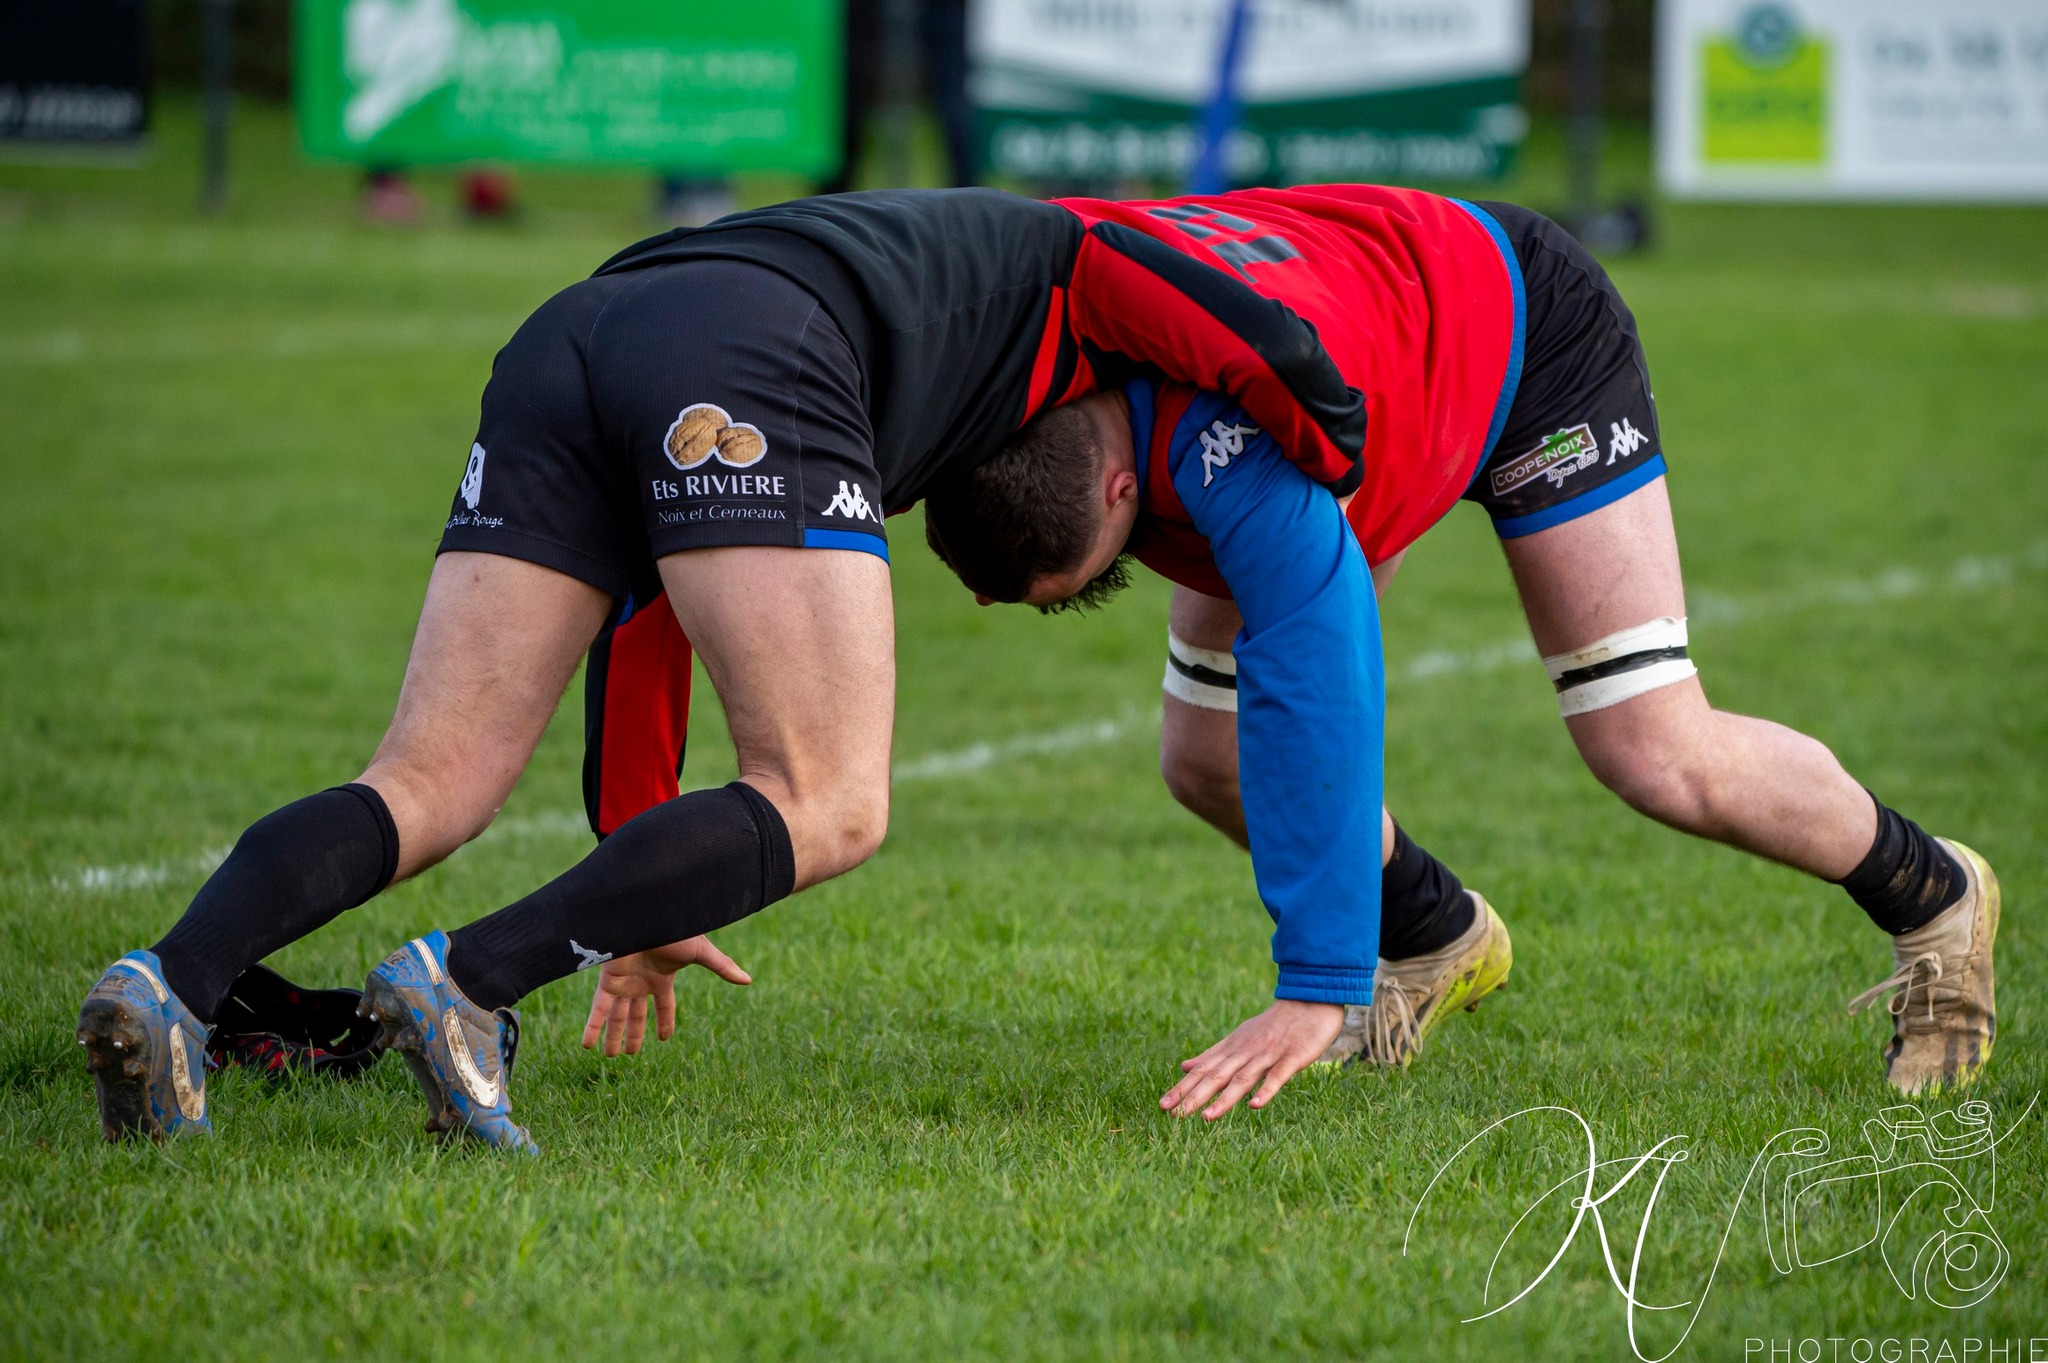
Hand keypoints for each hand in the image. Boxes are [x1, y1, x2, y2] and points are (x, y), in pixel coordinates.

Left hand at [580, 936, 750, 1057]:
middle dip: (633, 1034)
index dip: (665, 1022)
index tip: (663, 1039)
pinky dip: (592, 1027)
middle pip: (636, 1015)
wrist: (648, 914)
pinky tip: (586, 1045)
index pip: (664, 1006)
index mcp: (662, 977)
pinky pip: (598, 1008)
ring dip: (613, 1036)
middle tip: (629, 1054)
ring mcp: (623, 981)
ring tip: (610, 1056)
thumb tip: (748, 980)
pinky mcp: (608, 980)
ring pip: (616, 1016)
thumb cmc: (674, 929)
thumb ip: (721, 967)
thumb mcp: (700, 952)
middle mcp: (641, 982)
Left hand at [1160, 998, 1343, 1120]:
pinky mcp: (1292, 1058)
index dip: (1184, 1087)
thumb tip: (1184, 1066)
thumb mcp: (1238, 1037)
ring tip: (1206, 1117)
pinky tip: (1254, 1105)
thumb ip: (1213, 1054)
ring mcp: (1268, 1055)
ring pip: (1242, 1079)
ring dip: (1224, 1099)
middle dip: (1194, 1096)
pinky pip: (1277, 1076)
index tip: (1164, 1105)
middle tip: (1173, 1114)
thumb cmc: (1273, 1024)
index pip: (1203, 1070)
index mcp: (1232, 1048)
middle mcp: (1245, 1052)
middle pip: (1216, 1076)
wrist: (1309, 1000)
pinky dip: (1266, 1090)